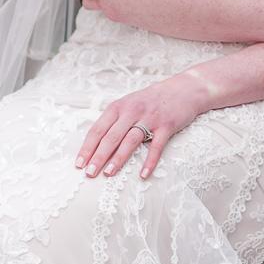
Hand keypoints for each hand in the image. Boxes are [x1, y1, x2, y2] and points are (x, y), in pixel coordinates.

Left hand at [75, 70, 207, 179]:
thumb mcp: (130, 103)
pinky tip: (143, 174)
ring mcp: (150, 118)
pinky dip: (149, 161)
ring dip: (118, 158)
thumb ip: (115, 120)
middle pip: (111, 136)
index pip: (98, 129)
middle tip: (90, 173)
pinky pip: (156, 146)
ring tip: (108, 173)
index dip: (88, 147)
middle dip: (98, 156)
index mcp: (119, 106)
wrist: (184, 89)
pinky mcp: (166, 125)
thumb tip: (96, 142)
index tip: (79, 163)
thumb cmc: (152, 100)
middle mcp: (132, 111)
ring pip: (130, 140)